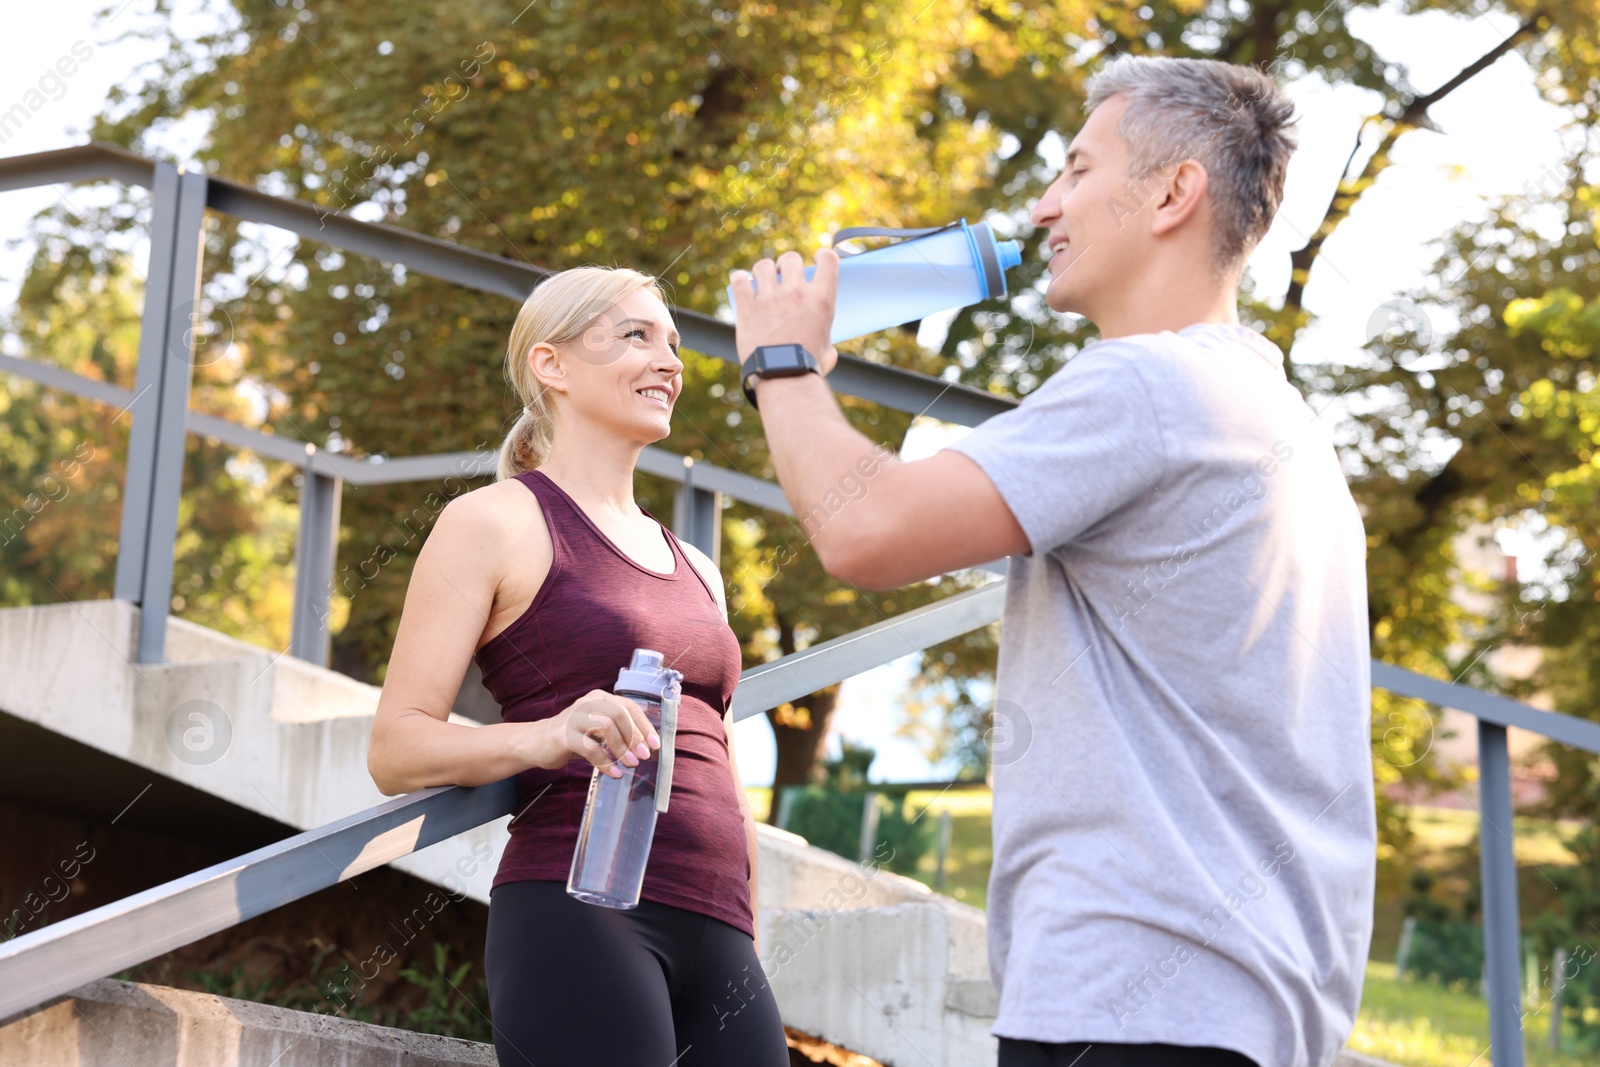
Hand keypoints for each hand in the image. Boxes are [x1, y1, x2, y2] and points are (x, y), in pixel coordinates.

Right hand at [541, 690, 659, 777]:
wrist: (537, 742)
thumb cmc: (573, 737)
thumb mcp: (597, 730)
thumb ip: (619, 733)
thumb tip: (646, 748)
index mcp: (600, 698)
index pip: (629, 707)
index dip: (644, 726)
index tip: (655, 744)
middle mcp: (588, 703)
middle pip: (619, 716)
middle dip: (635, 738)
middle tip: (643, 756)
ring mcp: (575, 717)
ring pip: (607, 728)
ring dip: (622, 749)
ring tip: (630, 764)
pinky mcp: (564, 735)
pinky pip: (591, 749)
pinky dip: (606, 763)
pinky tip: (614, 773)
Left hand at [730, 247, 841, 374]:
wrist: (782, 377)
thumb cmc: (807, 368)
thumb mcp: (827, 350)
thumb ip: (825, 338)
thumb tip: (825, 346)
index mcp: (821, 300)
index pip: (828, 260)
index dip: (822, 256)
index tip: (816, 259)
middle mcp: (796, 292)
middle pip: (791, 258)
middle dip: (787, 265)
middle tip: (783, 277)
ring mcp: (770, 298)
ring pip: (763, 265)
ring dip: (763, 271)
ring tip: (762, 282)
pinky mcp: (748, 307)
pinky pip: (739, 280)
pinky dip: (740, 279)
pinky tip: (741, 283)